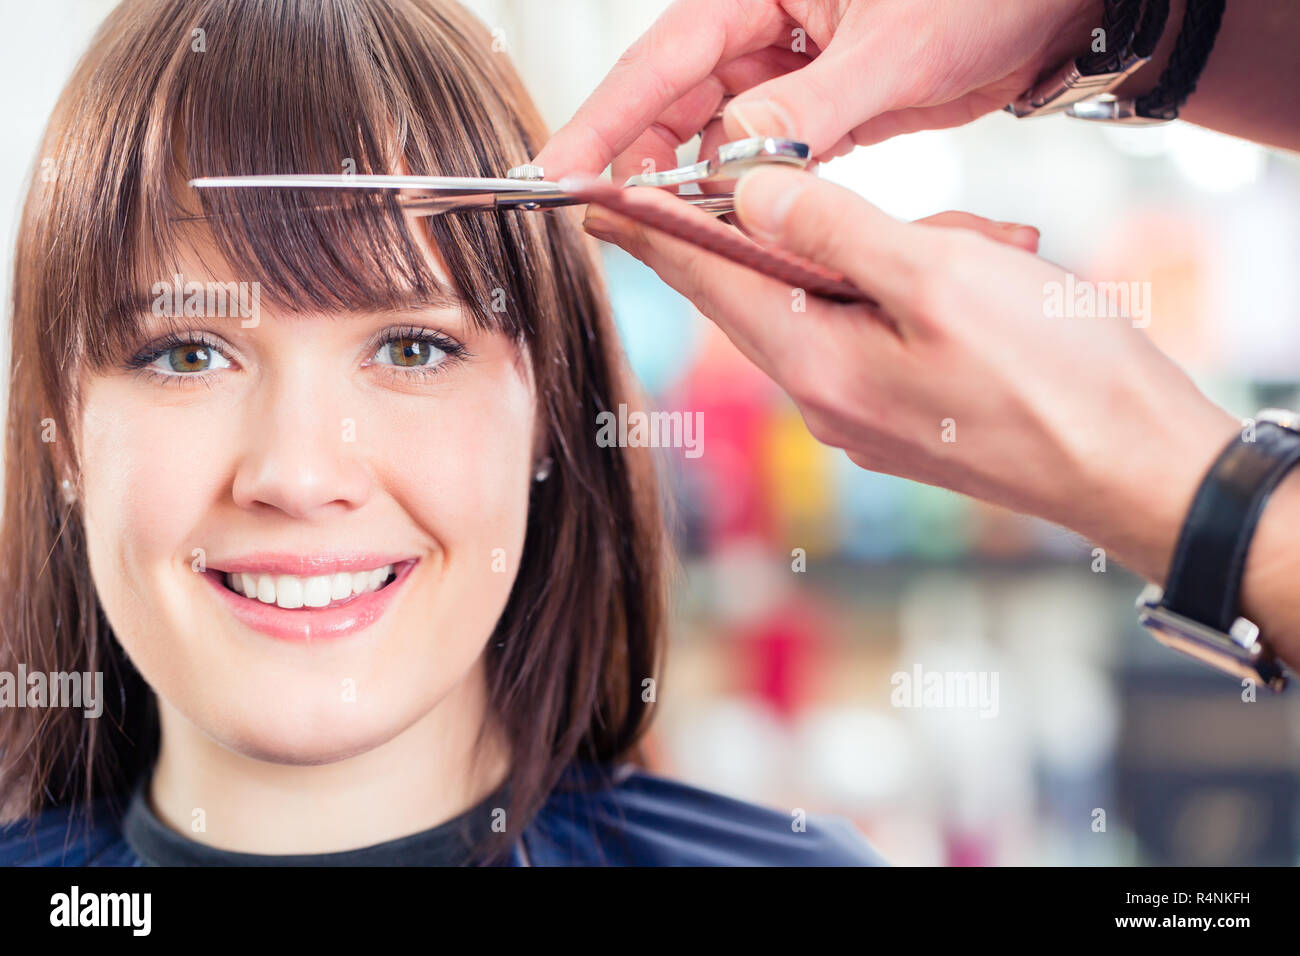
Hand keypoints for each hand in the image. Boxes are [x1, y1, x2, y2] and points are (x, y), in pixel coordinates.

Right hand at [532, 0, 1102, 181]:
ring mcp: (793, 66)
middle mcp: (766, 21)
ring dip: (694, 182)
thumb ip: (811, 107)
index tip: (557, 168)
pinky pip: (766, 154)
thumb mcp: (895, 48)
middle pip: (675, 98)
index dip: (606, 116)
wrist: (1057, 5)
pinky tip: (732, 221)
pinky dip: (749, 190)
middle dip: (640, 157)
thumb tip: (733, 161)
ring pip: (716, 134)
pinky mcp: (823, 106)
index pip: (665, 55)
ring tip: (666, 228)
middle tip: (604, 216)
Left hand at [583, 166, 1240, 588]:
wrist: (1139, 471)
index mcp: (816, 364)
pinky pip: (879, 331)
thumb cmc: (1055, 379)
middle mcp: (824, 397)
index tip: (596, 198)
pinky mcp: (905, 413)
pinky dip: (920, 293)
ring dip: (897, 260)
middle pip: (770, 289)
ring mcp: (864, 412)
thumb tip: (748, 200)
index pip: (706, 282)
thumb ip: (835, 231)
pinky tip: (984, 288)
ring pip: (839, 302)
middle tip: (888, 216)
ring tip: (990, 266)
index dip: (650, 231)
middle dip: (815, 232)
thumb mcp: (939, 277)